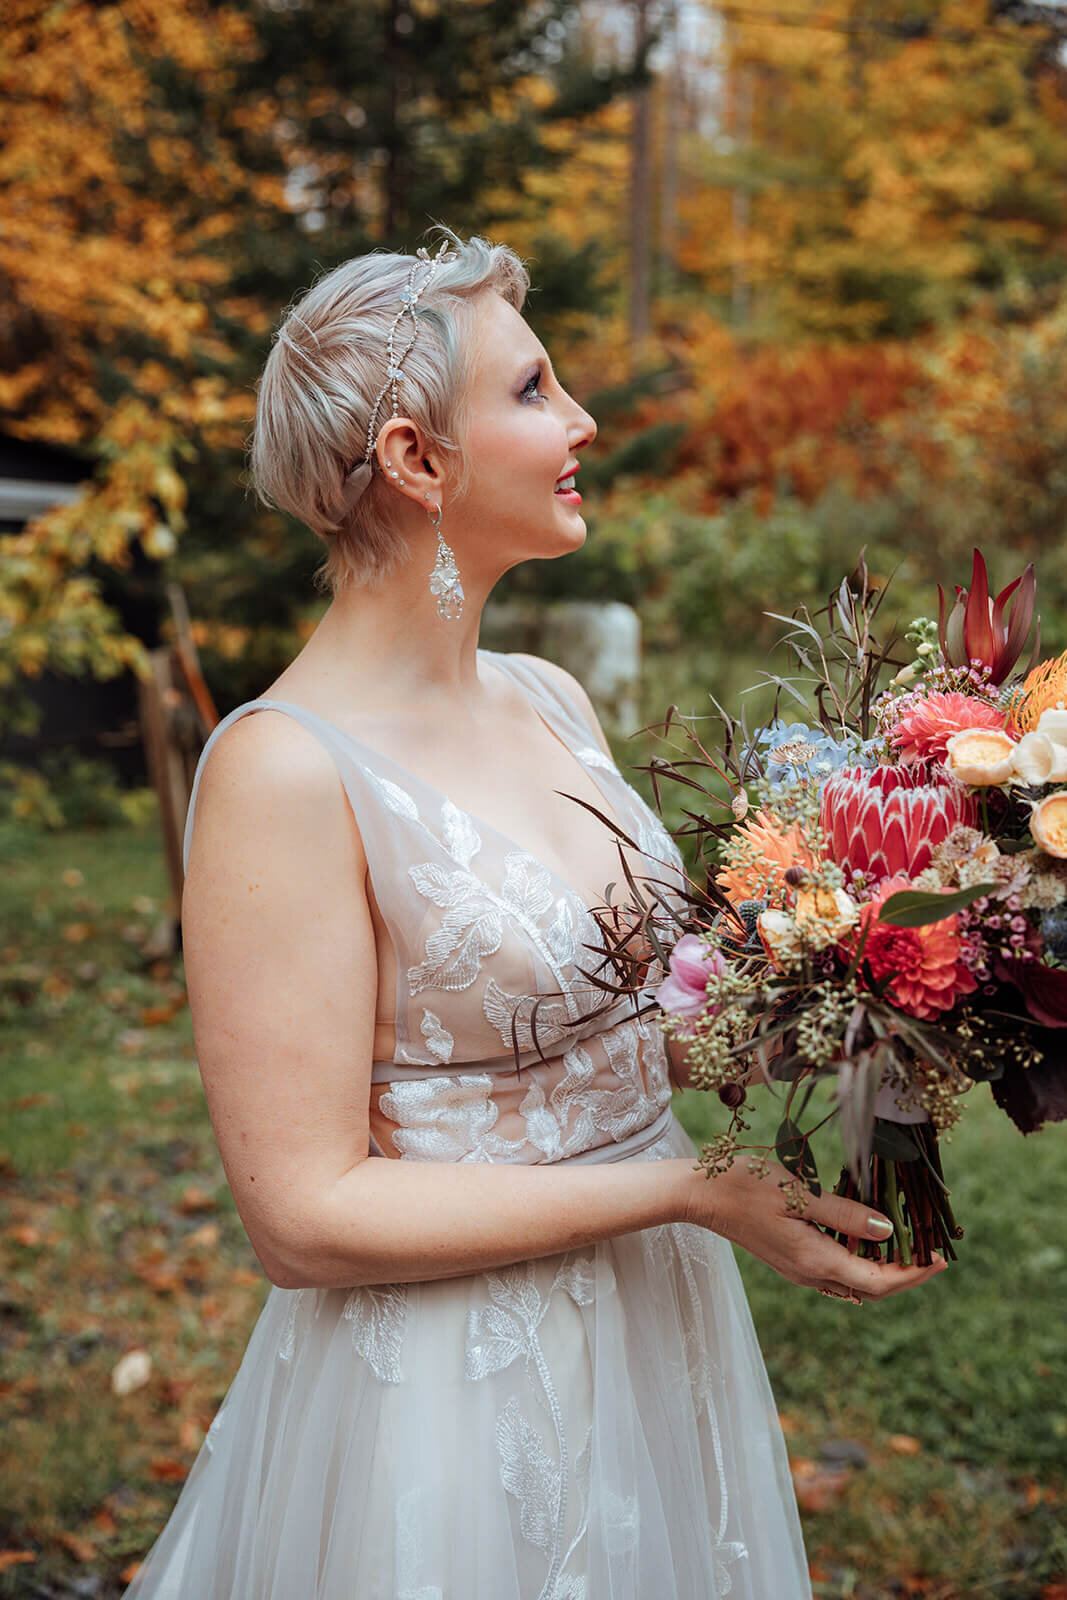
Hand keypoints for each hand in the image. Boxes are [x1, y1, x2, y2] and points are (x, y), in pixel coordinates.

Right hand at [683, 1156, 947, 1301]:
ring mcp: (798, 1270)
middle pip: (871, 1288)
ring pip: (854, 1282)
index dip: (915, 1273)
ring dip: (884, 1269)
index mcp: (816, 1261)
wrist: (700, 1195)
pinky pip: (836, 1272)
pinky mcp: (790, 1259)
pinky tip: (865, 1239)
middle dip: (906, 1275)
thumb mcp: (800, 1194)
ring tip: (907, 1244)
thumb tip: (887, 1231)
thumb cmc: (746, 1186)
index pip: (879, 1281)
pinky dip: (860, 1262)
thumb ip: (846, 1215)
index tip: (941, 1258)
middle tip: (932, 1253)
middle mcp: (810, 1274)